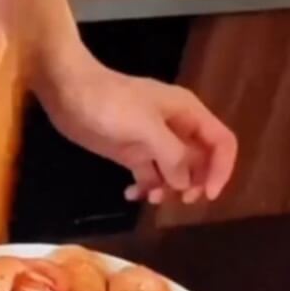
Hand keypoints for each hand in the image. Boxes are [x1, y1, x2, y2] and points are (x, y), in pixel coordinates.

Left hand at [37, 53, 237, 204]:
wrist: (67, 91)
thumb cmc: (109, 103)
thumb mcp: (146, 128)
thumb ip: (172, 156)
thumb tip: (186, 184)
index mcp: (188, 114)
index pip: (222, 142)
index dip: (222, 169)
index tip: (208, 195)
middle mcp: (176, 128)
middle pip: (201, 161)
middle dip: (195, 183)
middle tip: (179, 199)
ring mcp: (153, 141)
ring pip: (176, 172)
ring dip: (168, 189)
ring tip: (150, 197)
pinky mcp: (131, 152)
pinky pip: (149, 175)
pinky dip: (145, 188)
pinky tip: (131, 194)